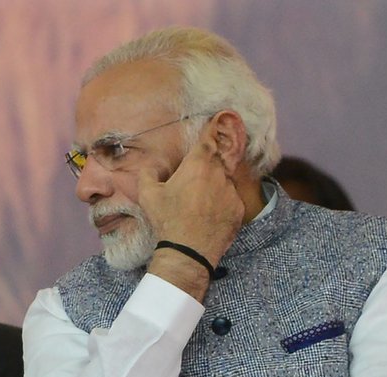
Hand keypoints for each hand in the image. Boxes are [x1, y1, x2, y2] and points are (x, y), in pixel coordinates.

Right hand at [136, 122, 244, 266]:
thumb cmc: (167, 221)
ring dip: (213, 186)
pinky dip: (221, 203)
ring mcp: (231, 192)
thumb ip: (148, 174)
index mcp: (198, 165)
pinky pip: (230, 200)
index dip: (214, 125)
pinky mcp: (238, 209)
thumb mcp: (148, 195)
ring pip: (223, 181)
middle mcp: (218, 174)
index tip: (221, 115)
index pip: (209, 137)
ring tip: (197, 205)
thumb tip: (150, 165)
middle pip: (217, 160)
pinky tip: (207, 216)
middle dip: (208, 164)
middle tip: (197, 175)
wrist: (188, 252)